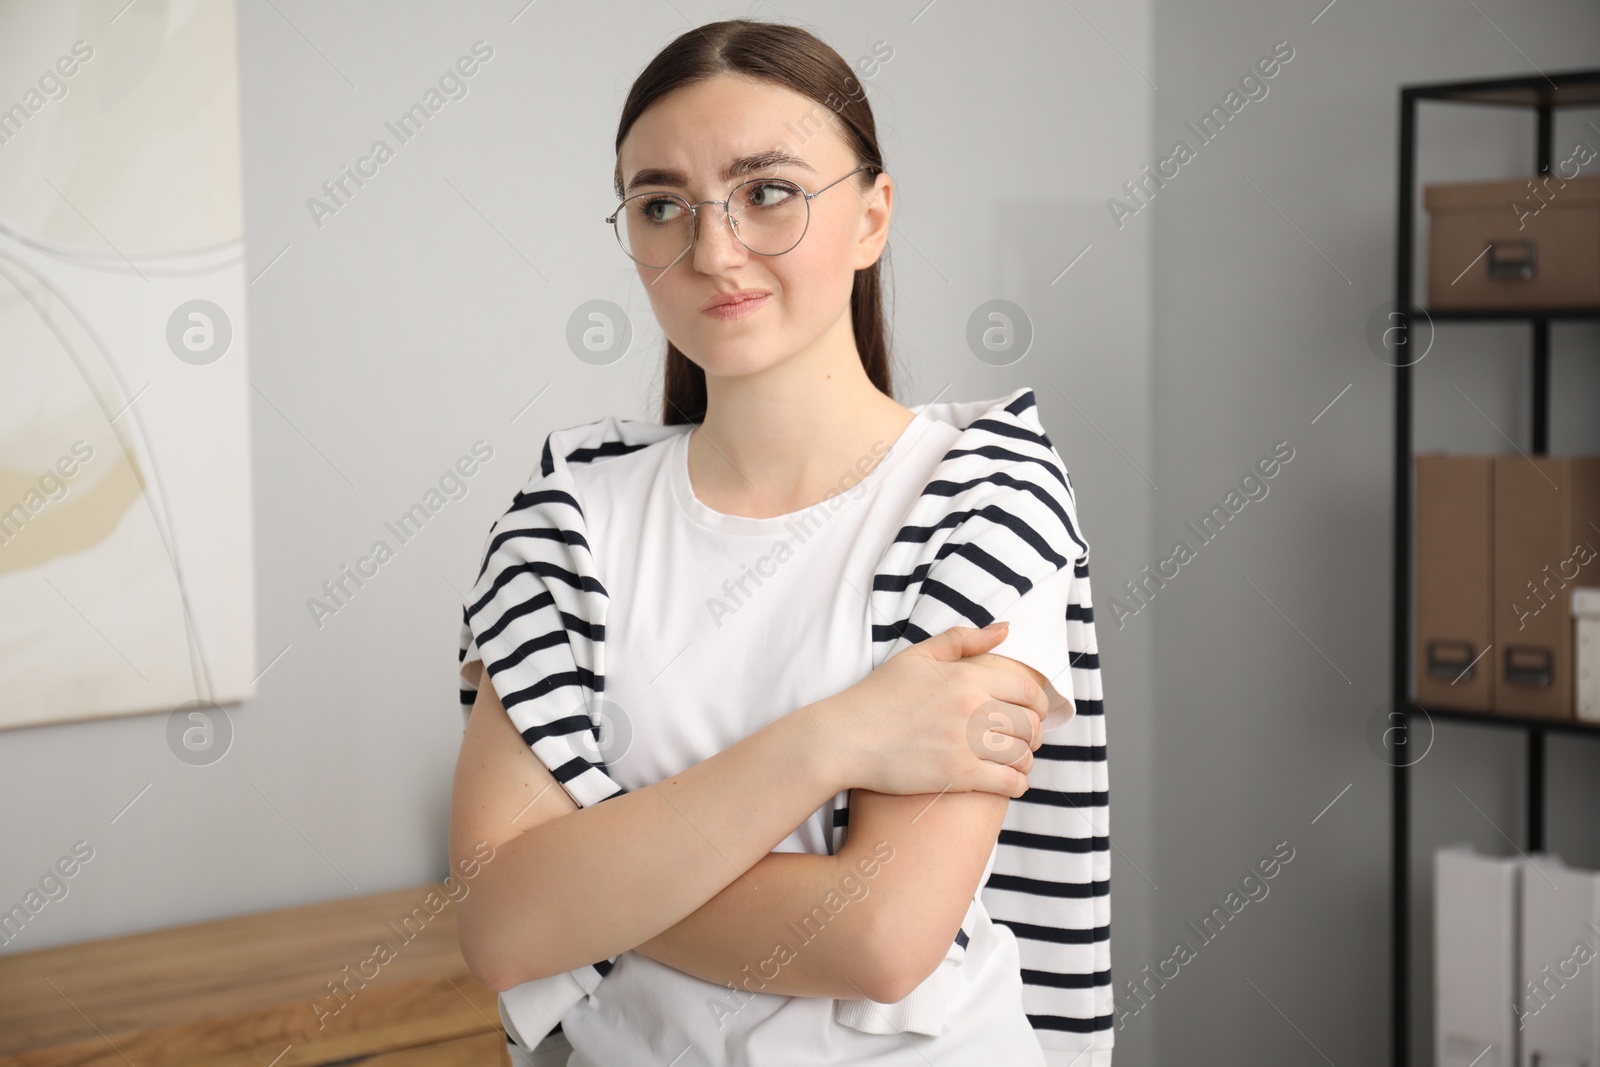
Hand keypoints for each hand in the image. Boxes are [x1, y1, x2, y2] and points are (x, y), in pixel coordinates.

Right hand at [808, 623, 1046, 798]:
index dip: (1038, 703)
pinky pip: (1009, 783)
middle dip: (1034, 733)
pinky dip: (1017, 784)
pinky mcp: (958, 776)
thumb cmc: (878, 696)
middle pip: (1030, 724)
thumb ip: (963, 639)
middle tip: (1024, 739)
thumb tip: (1004, 629)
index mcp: (967, 677)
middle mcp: (973, 708)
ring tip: (1015, 762)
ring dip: (1025, 760)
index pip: (1028, 689)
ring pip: (1022, 754)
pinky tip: (1009, 782)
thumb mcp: (918, 657)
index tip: (1031, 712)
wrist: (845, 738)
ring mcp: (966, 743)